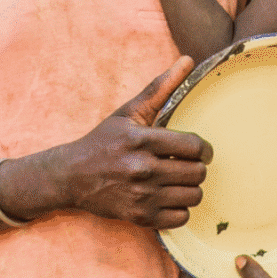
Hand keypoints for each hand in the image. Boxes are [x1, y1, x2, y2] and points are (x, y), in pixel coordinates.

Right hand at [56, 56, 212, 228]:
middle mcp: (143, 169)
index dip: (203, 149)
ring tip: (178, 180)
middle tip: (186, 164)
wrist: (72, 176)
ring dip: (190, 187)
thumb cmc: (104, 140)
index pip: (194, 147)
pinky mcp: (140, 217)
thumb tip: (188, 60)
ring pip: (193, 196)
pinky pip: (181, 217)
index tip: (199, 150)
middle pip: (197, 173)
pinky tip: (167, 197)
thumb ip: (161, 87)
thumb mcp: (129, 112)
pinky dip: (179, 209)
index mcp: (142, 139)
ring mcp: (141, 196)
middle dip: (196, 167)